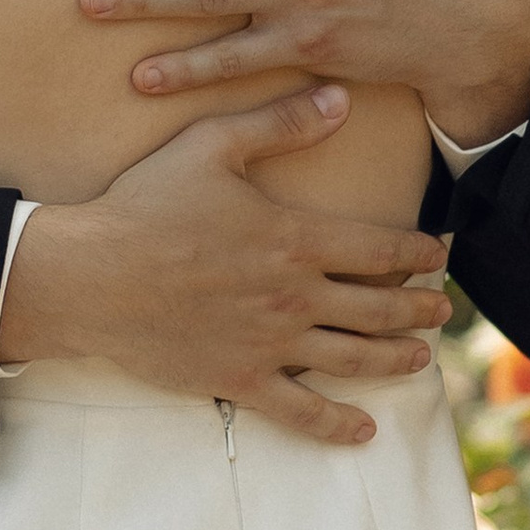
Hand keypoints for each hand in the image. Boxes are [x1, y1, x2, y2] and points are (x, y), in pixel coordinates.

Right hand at [0, 82, 449, 449]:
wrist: (88, 276)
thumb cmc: (144, 205)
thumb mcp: (211, 146)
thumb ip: (280, 124)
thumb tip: (340, 99)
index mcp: (294, 240)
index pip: (379, 250)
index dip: (418, 254)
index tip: (438, 256)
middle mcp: (294, 297)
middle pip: (379, 308)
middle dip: (419, 309)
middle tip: (441, 310)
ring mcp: (269, 344)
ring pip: (353, 360)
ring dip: (396, 360)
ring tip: (420, 359)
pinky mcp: (239, 381)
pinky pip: (301, 411)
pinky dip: (337, 425)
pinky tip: (364, 430)